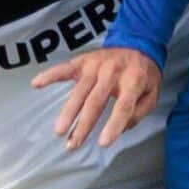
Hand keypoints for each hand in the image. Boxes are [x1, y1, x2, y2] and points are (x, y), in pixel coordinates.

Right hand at [33, 45, 162, 149]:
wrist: (137, 44)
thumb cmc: (143, 75)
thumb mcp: (152, 94)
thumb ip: (139, 112)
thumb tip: (122, 128)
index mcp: (133, 81)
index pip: (123, 106)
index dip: (113, 125)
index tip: (103, 143)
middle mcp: (112, 72)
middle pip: (96, 102)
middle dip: (83, 125)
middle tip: (73, 144)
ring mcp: (95, 66)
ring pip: (79, 92)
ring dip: (68, 113)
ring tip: (60, 131)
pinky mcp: (83, 61)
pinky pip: (64, 69)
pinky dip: (50, 75)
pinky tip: (36, 84)